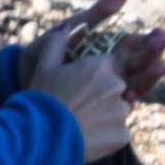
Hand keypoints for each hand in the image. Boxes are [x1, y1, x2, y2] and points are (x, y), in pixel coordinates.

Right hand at [25, 10, 156, 164]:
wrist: (42, 135)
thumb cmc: (42, 97)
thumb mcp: (44, 66)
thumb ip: (57, 43)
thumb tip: (65, 29)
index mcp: (101, 66)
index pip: (114, 64)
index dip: (99, 74)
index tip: (87, 83)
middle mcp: (118, 86)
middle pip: (118, 88)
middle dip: (103, 95)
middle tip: (80, 105)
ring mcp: (122, 111)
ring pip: (119, 110)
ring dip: (106, 114)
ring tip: (81, 122)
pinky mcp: (123, 134)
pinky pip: (119, 131)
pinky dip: (107, 134)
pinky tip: (87, 135)